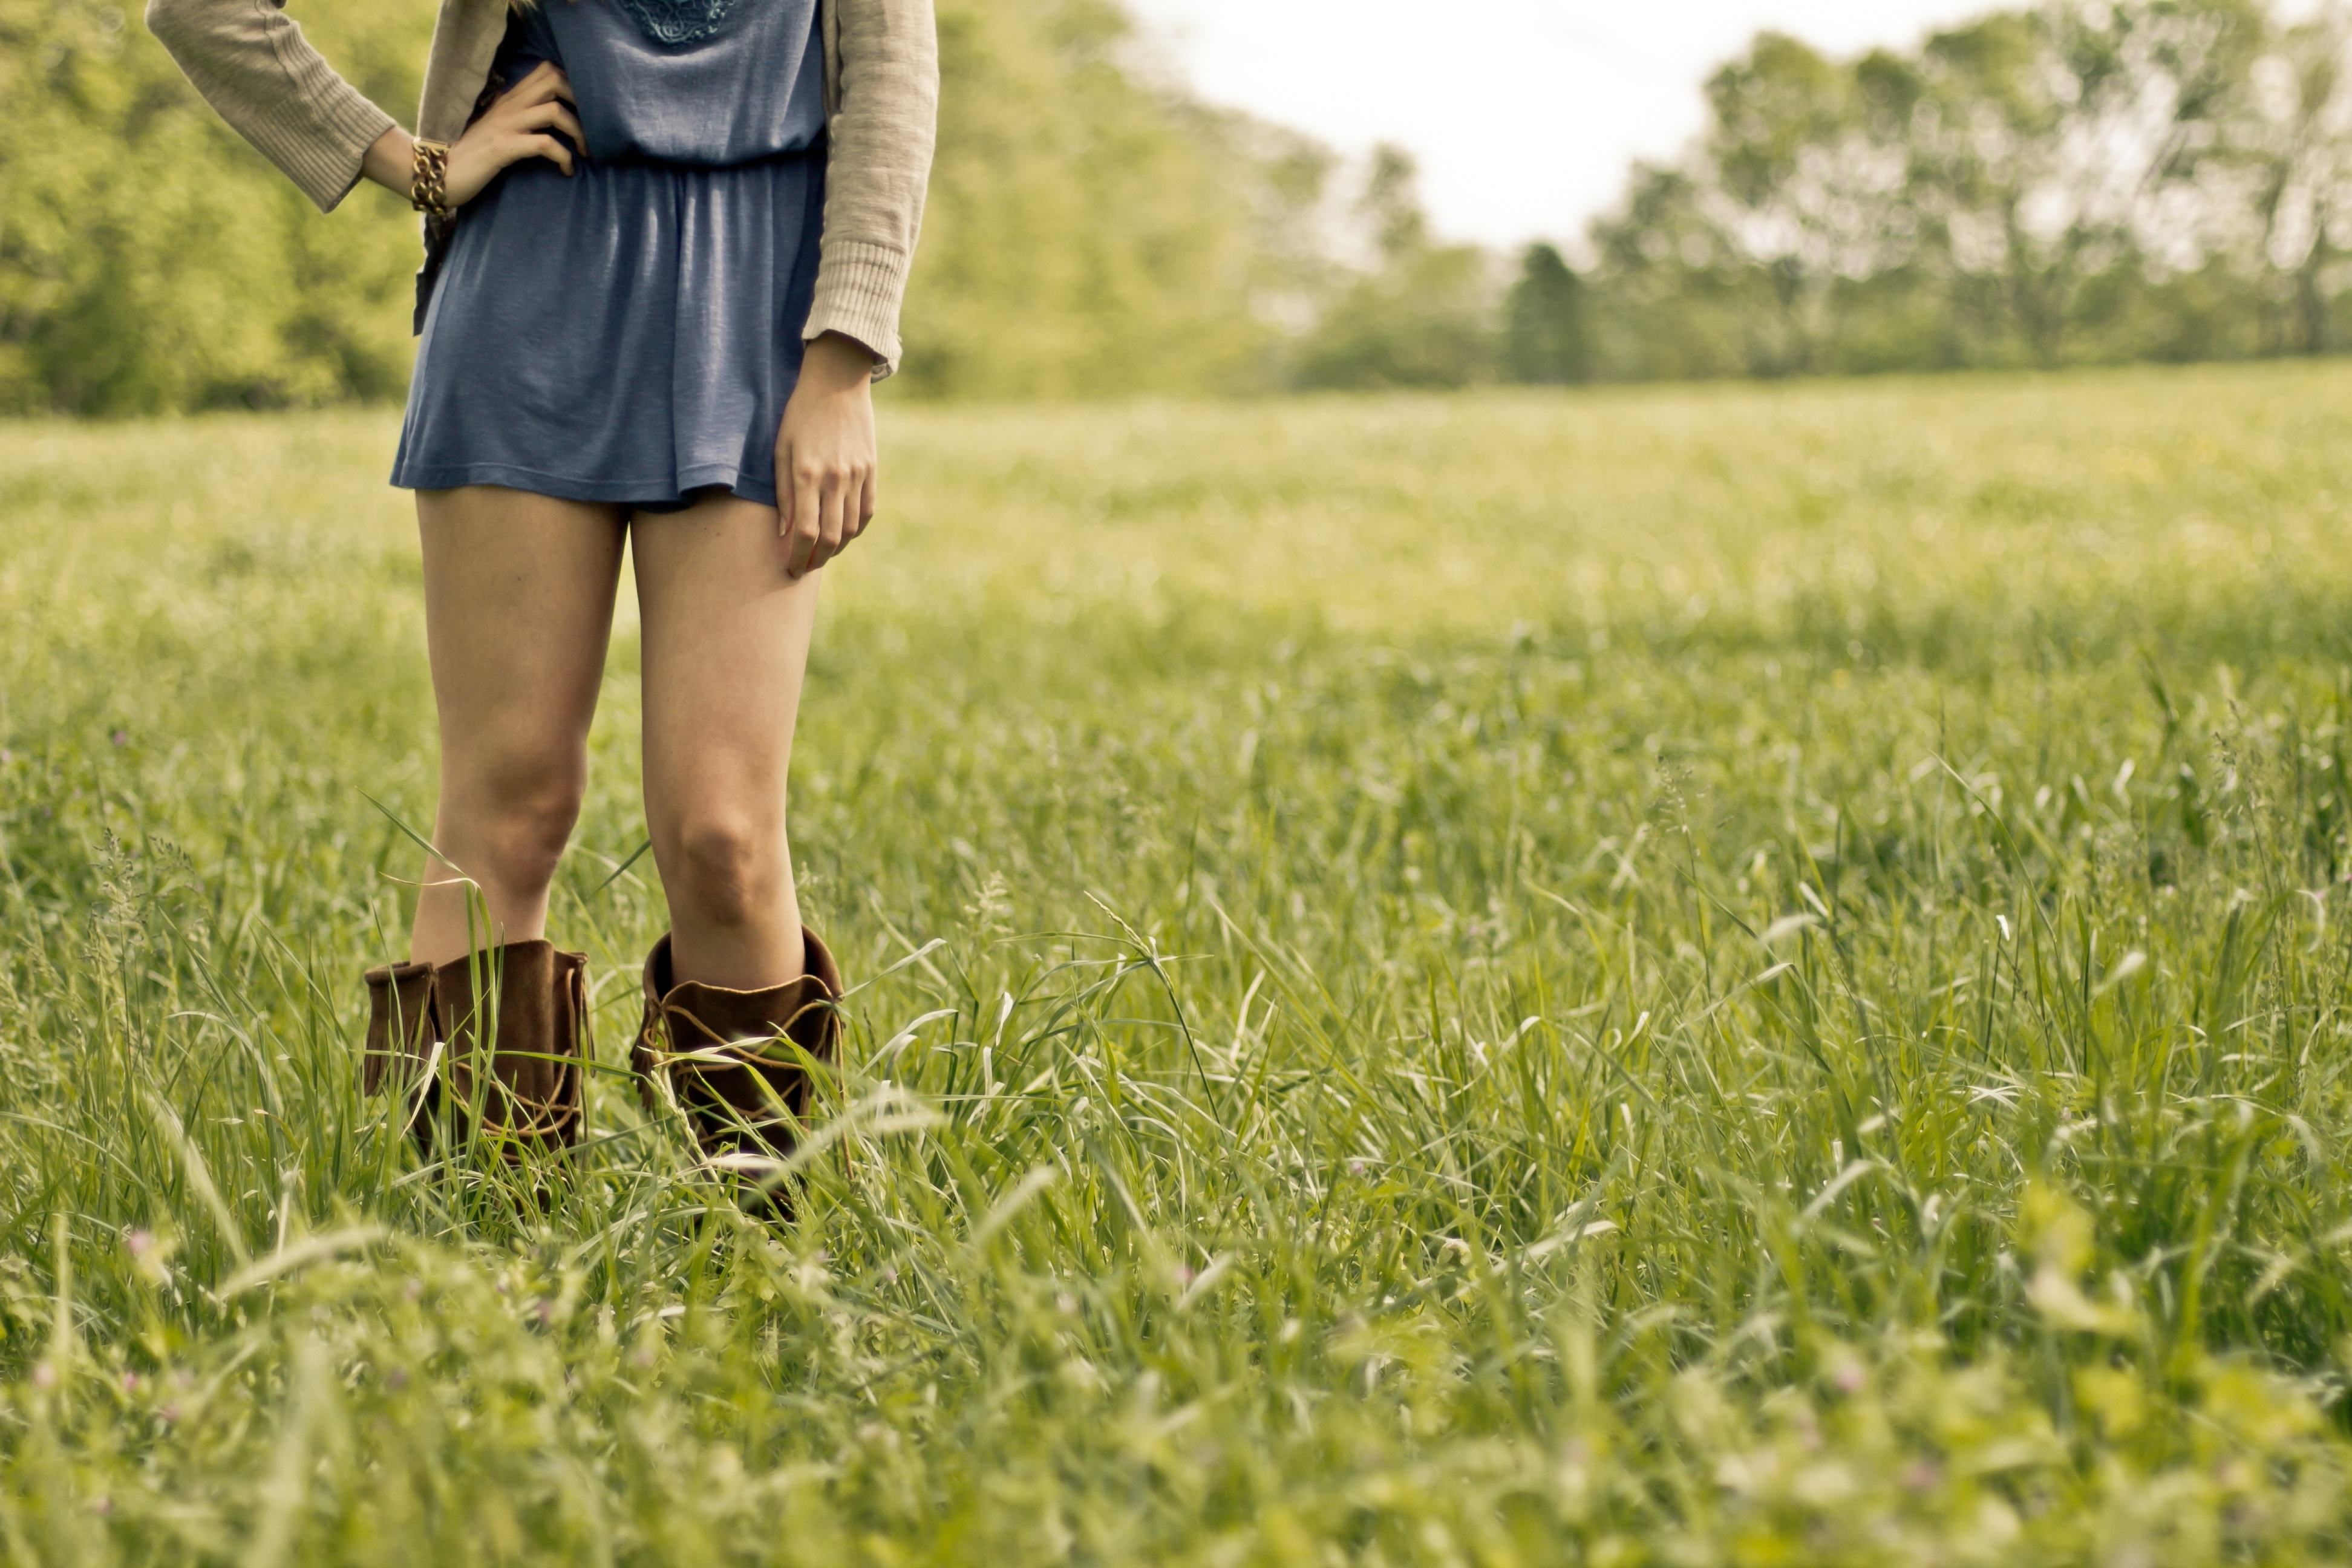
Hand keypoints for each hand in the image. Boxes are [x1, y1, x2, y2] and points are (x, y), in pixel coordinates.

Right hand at [442, 63, 583, 204]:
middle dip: (581, 103)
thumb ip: (520, 118)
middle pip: (555, 80)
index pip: (546, 71)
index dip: (572, 86)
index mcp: (509, 99)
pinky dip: (564, 157)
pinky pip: (545, 144)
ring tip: (584, 153)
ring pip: (555, 111)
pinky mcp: (503, 148)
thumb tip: (548, 118)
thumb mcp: (498, 130)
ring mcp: (506, 125)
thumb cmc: (473, 157)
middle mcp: (509, 106)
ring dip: (579, 132)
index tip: (584, 112)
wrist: (439, 173)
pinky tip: (566, 171)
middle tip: (590, 130)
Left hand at [779, 334, 879, 578]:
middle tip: (805, 569)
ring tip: (822, 554)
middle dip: (817, 560)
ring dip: (837, 548)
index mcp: (806, 473)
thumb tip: (783, 533)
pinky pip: (867, 511)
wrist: (837, 383)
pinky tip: (844, 534)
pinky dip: (856, 529)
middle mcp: (834, 478)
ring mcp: (856, 475)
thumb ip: (781, 493)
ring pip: (851, 528)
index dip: (798, 557)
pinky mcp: (871, 470)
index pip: (805, 532)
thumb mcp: (781, 449)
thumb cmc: (800, 414)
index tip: (790, 570)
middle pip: (831, 538)